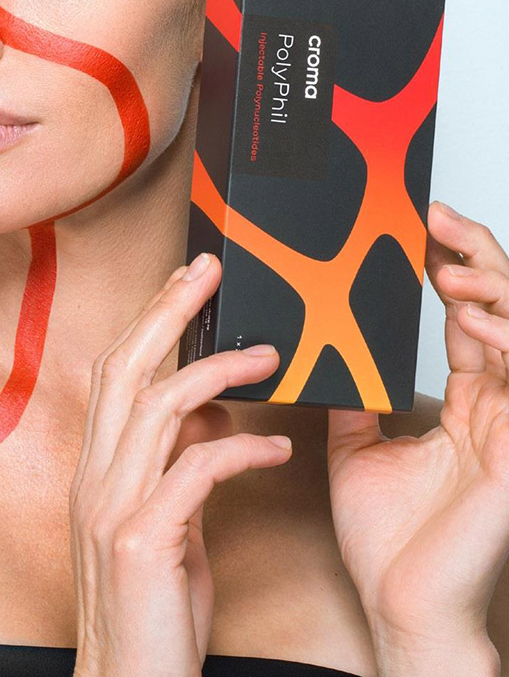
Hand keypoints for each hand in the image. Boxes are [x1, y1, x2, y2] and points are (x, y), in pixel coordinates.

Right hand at [69, 252, 292, 676]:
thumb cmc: (152, 610)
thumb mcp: (168, 524)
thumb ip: (178, 463)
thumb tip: (210, 411)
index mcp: (95, 469)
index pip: (115, 373)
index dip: (148, 319)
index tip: (185, 281)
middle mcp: (93, 478)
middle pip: (125, 368)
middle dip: (168, 310)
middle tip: (208, 271)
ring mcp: (110, 507)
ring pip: (157, 406)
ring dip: (218, 371)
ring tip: (270, 357)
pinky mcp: (141, 541)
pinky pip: (195, 470)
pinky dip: (241, 448)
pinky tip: (277, 447)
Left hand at [326, 200, 508, 655]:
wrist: (398, 603)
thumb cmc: (385, 539)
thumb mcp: (354, 446)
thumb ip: (354, 396)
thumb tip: (326, 352)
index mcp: (461, 401)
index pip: (466, 314)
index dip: (451, 263)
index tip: (418, 223)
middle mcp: (493, 404)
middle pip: (502, 306)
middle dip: (477, 253)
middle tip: (438, 214)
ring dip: (490, 285)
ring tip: (446, 261)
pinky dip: (501, 337)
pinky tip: (468, 315)